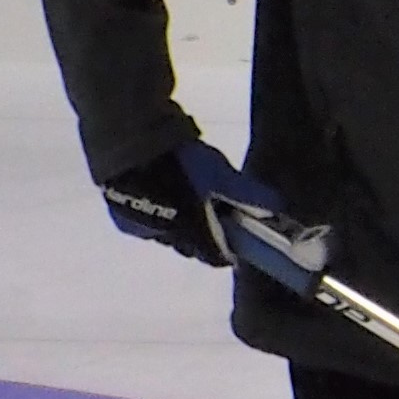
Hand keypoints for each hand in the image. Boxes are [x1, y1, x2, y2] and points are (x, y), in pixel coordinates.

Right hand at [99, 141, 306, 274]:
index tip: (237, 241)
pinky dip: (158, 213)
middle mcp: (163, 238)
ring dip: (178, 223)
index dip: (228, 250)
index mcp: (190, 233)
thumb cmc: (179, 160)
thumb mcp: (219, 173)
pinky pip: (147, 222)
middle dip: (203, 235)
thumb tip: (279, 209)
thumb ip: (248, 195)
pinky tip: (163, 194)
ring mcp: (139, 227)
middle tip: (214, 214)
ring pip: (167, 234)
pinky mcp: (120, 215)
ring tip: (187, 199)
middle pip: (190, 246)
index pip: (214, 257)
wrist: (126, 141)